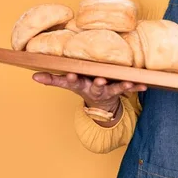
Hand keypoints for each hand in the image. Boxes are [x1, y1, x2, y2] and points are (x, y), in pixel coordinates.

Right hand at [32, 72, 146, 109]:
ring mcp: (107, 90)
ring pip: (115, 88)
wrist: (100, 103)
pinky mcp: (119, 89)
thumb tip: (33, 76)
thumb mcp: (68, 82)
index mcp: (80, 83)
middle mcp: (93, 87)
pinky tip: (145, 84)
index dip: (70, 78)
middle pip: (95, 85)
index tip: (70, 74)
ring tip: (128, 83)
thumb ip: (52, 79)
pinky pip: (129, 87)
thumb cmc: (83, 84)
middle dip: (98, 83)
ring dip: (121, 86)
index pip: (72, 81)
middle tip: (100, 80)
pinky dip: (137, 86)